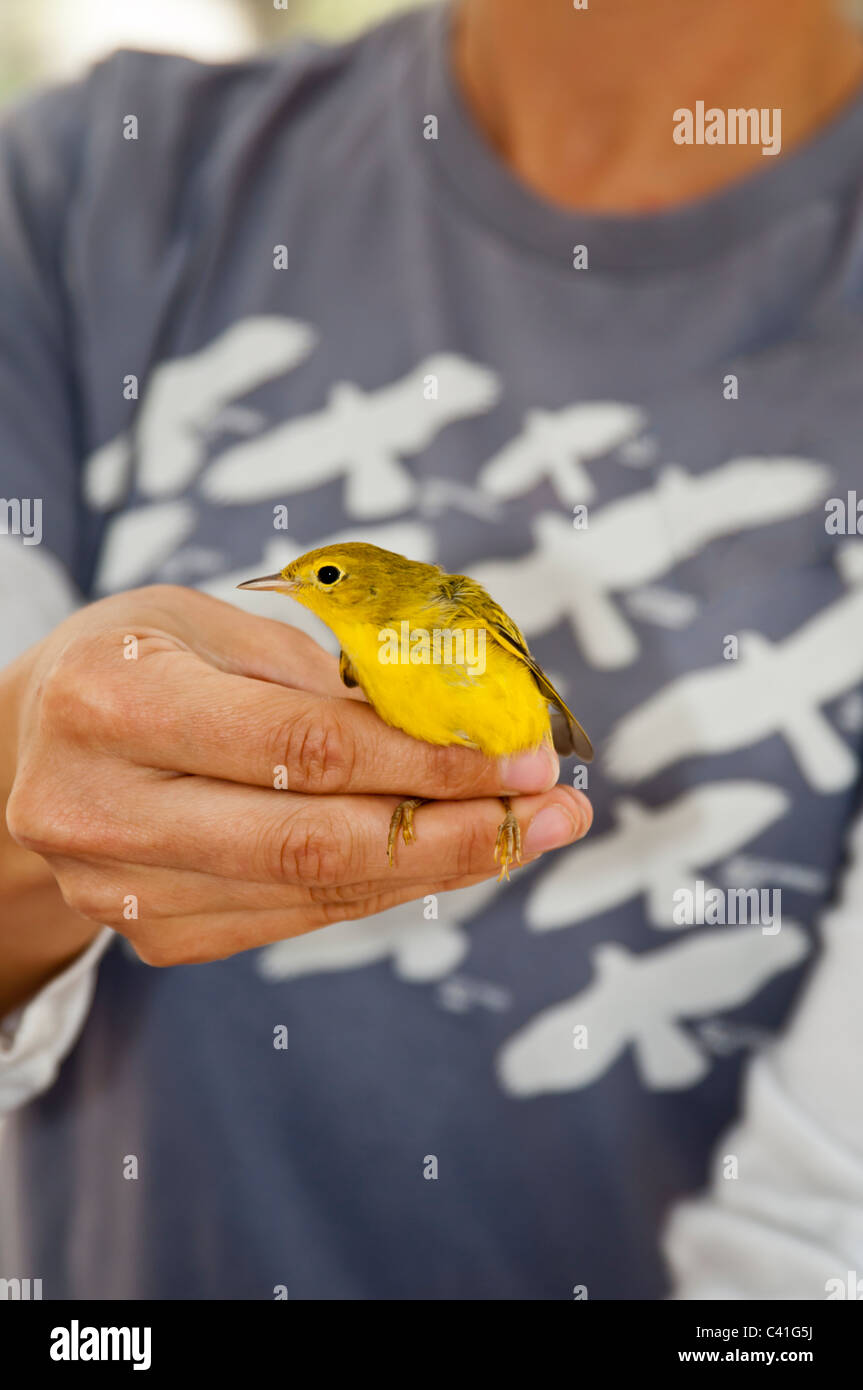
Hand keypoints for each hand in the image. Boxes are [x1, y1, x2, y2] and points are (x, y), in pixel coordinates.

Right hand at [5, 586, 591, 966]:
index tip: (526, 756)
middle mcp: (101, 810)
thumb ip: (324, 678)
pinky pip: (295, 917)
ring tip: (527, 834)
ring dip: (439, 866)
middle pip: (314, 842)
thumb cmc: (136, 660)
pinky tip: (446, 855)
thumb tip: (468, 727)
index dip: (429, 758)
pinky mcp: (152, 935)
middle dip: (457, 831)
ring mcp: (119, 890)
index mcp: (112, 702)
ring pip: (314, 892)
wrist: (32, 746)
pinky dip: (383, 889)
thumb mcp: (212, 623)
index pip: (304, 746)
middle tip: (555, 815)